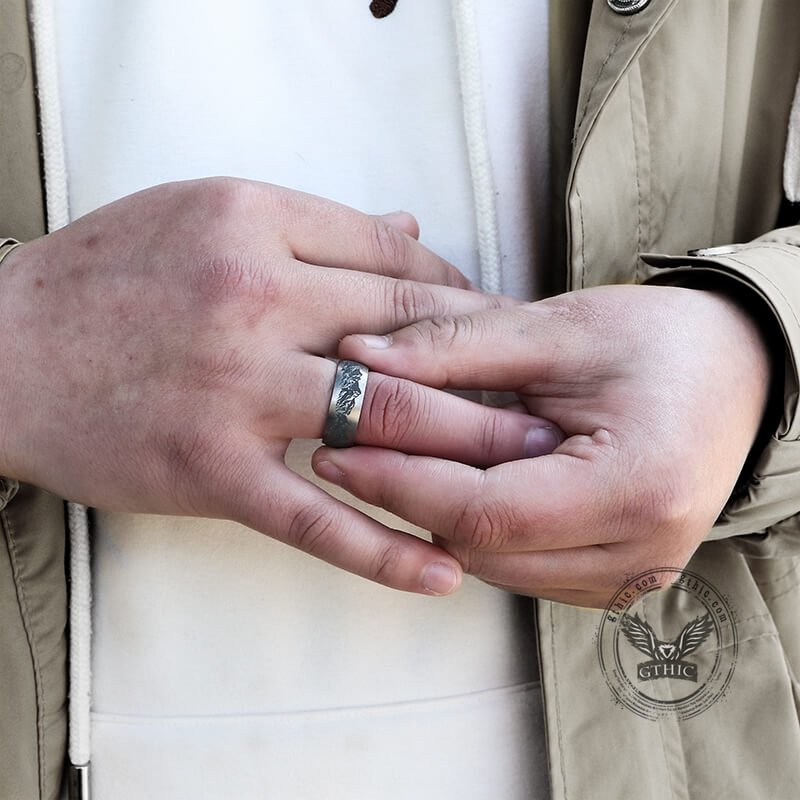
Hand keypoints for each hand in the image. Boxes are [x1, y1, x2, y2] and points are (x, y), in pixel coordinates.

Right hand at [0, 177, 557, 593]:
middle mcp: (257, 298)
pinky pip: (314, 517)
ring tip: (534, 477)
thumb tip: (409, 227)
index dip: (462, 297)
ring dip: (469, 452)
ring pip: (383, 422)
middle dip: (491, 371)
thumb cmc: (108, 275)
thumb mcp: (207, 212)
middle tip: (552, 404)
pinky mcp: (210, 469)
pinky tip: (443, 570)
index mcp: (261, 223)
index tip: (497, 328)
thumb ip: (316, 225)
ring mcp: (237, 388)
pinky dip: (384, 548)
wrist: (2, 347)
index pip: (398, 261)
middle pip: (411, 338)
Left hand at [312, 285, 771, 606]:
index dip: (400, 482)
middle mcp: (640, 552)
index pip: (484, 511)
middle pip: (483, 548)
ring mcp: (631, 574)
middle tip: (344, 450)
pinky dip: (475, 529)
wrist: (738, 371)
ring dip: (435, 516)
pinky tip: (448, 481)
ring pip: (494, 566)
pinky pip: (521, 567)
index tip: (337, 449)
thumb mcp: (559, 329)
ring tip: (387, 460)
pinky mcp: (615, 574)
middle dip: (405, 499)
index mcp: (635, 488)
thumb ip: (456, 346)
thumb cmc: (661, 341)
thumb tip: (360, 355)